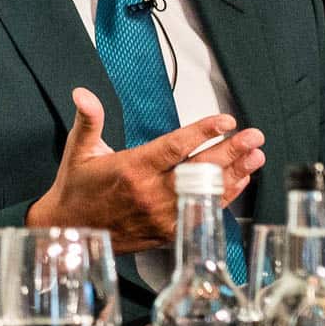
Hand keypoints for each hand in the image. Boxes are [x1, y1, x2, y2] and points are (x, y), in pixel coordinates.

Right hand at [27, 87, 263, 252]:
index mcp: (131, 169)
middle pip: (199, 169)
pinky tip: (238, 182)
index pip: (175, 147)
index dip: (203, 132)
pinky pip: (201, 212)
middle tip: (254, 136)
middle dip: (231, 151)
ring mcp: (161, 215)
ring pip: (205, 192)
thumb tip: (82, 93)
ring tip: (255, 157)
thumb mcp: (78, 150)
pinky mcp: (166, 232)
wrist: (68, 230)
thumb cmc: (76, 189)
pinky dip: (222, 197)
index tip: (225, 122)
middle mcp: (150, 193)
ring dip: (234, 174)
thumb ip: (89, 119)